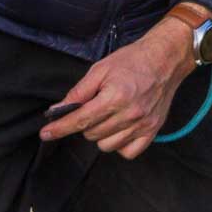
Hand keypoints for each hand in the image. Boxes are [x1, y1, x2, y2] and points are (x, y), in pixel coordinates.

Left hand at [39, 17, 196, 159]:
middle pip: (91, 133)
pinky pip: (128, 152)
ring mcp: (142, 124)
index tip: (46, 133)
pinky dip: (120, 144)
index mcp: (114, 96)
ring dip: (101, 134)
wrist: (166, 59)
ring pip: (107, 145)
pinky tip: (120, 129)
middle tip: (94, 106)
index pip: (80, 120)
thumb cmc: (132, 60)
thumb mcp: (101, 68)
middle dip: (86, 122)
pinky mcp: (153, 130)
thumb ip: (79, 91)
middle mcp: (129, 114)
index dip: (59, 128)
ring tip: (109, 116)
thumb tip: (58, 110)